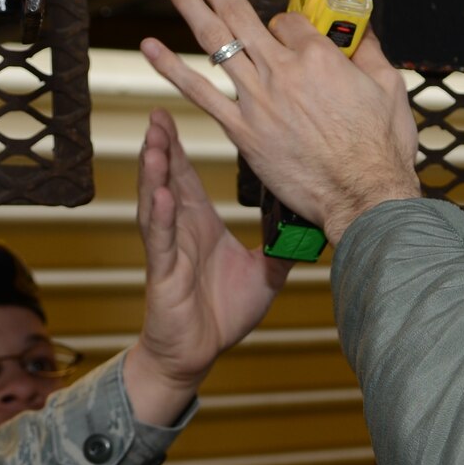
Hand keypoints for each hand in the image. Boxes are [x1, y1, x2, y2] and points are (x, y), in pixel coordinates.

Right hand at [124, 109, 291, 426]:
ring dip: (154, 172)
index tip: (174, 113)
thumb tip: (309, 224)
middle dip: (161, 146)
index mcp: (199, 224)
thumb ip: (282, 246)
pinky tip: (160, 195)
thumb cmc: (223, 313)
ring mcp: (168, 249)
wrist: (199, 353)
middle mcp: (179, 229)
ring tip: (153, 142)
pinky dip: (160, 217)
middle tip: (158, 112)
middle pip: (166, 179)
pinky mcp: (163, 273)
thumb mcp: (265, 273)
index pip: (187, 176)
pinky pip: (160, 240)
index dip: (179, 147)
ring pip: (156, 202)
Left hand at [139, 0, 420, 246]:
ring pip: (215, 40)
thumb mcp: (390, 89)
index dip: (284, 23)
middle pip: (239, 13)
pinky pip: (199, 93)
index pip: (289, 21)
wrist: (363, 196)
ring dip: (189, 4)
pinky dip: (171, 68)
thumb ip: (371, 54)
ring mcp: (258, 100)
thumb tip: (361, 32)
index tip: (284, 32)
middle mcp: (283, 71)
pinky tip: (151, 47)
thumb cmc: (380, 150)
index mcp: (320, 57)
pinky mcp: (243, 131)